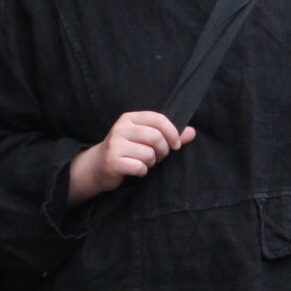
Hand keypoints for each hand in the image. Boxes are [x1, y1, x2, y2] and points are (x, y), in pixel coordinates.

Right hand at [68, 110, 195, 203]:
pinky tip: (136, 170)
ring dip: (151, 163)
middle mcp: (121, 128)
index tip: (176, 145)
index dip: (172, 133)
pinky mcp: (112, 161)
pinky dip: (142, 171)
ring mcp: (115, 144)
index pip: (158, 119)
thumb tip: (192, 132)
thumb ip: (169, 135)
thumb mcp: (145, 138)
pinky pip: (139, 167)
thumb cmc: (127, 150)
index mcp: (130, 118)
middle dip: (163, 151)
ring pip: (148, 154)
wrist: (98, 166)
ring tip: (144, 163)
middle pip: (155, 137)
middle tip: (158, 157)